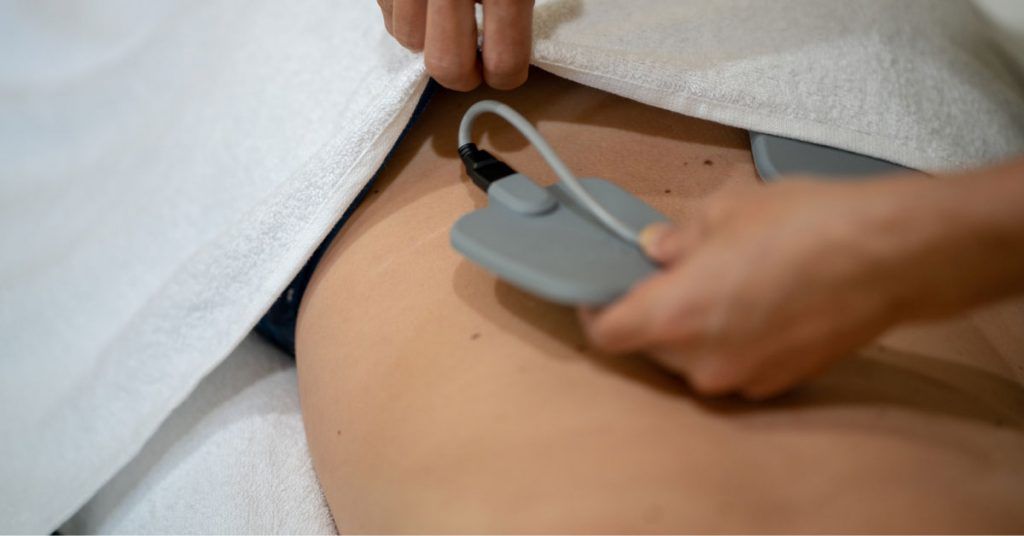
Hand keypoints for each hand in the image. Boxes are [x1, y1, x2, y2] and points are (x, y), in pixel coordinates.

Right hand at [376, 0, 533, 90]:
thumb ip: (517, 8)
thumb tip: (509, 53)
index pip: (504, 62)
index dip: (507, 76)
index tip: (504, 70)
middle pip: (447, 65)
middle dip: (462, 73)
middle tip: (472, 59)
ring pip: (408, 41)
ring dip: (426, 40)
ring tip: (442, 16)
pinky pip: (387, 16)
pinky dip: (403, 14)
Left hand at [580, 179, 927, 399]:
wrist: (892, 256)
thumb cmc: (806, 224)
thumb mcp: (728, 210)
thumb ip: (678, 236)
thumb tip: (655, 248)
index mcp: (675, 316)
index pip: (604, 333)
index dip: (594, 309)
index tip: (600, 287)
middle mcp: (701, 362)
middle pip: (647, 348)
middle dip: (649, 314)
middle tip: (667, 274)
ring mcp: (741, 380)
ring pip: (690, 359)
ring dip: (691, 329)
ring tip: (721, 285)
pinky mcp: (778, 384)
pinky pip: (732, 365)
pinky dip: (730, 341)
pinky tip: (757, 304)